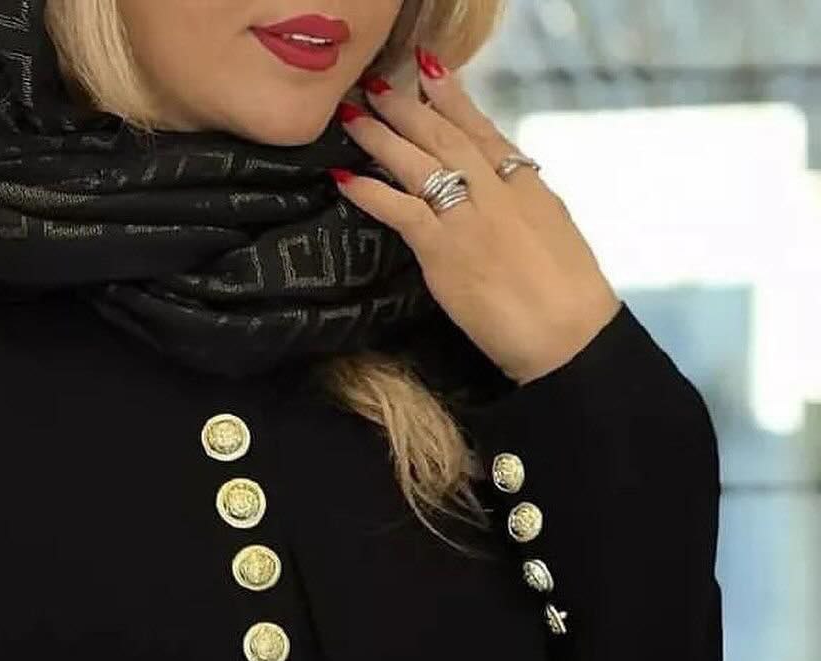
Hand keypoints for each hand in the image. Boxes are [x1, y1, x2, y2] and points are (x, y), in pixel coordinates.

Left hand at [331, 47, 620, 384]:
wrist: (569, 332)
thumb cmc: (566, 297)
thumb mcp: (552, 235)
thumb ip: (522, 209)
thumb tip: (504, 203)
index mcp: (526, 186)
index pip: (485, 131)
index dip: (454, 100)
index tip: (430, 74)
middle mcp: (497, 190)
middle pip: (446, 136)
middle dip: (410, 107)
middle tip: (377, 85)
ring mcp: (470, 217)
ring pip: (421, 162)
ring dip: (382, 136)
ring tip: (352, 116)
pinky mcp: (446, 249)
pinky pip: (401, 210)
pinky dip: (371, 192)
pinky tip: (345, 179)